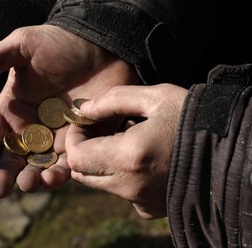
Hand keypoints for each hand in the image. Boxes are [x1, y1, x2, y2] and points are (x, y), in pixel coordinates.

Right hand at [0, 25, 139, 196]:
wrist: (100, 45)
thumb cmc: (58, 43)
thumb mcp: (22, 46)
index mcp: (11, 110)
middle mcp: (30, 128)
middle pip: (12, 158)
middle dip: (3, 175)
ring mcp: (55, 138)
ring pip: (38, 167)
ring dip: (32, 179)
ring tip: (29, 183)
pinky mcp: (80, 142)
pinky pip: (68, 164)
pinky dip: (61, 173)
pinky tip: (54, 177)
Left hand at [65, 84, 187, 218]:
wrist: (231, 152)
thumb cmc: (195, 119)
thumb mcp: (156, 98)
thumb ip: (114, 100)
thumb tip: (85, 109)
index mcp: (129, 156)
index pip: (76, 157)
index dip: (73, 138)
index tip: (85, 123)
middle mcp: (130, 186)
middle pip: (83, 174)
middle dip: (83, 150)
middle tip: (98, 129)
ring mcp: (140, 201)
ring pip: (100, 183)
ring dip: (100, 161)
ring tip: (121, 139)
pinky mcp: (149, 208)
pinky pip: (121, 191)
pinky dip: (119, 174)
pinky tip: (139, 157)